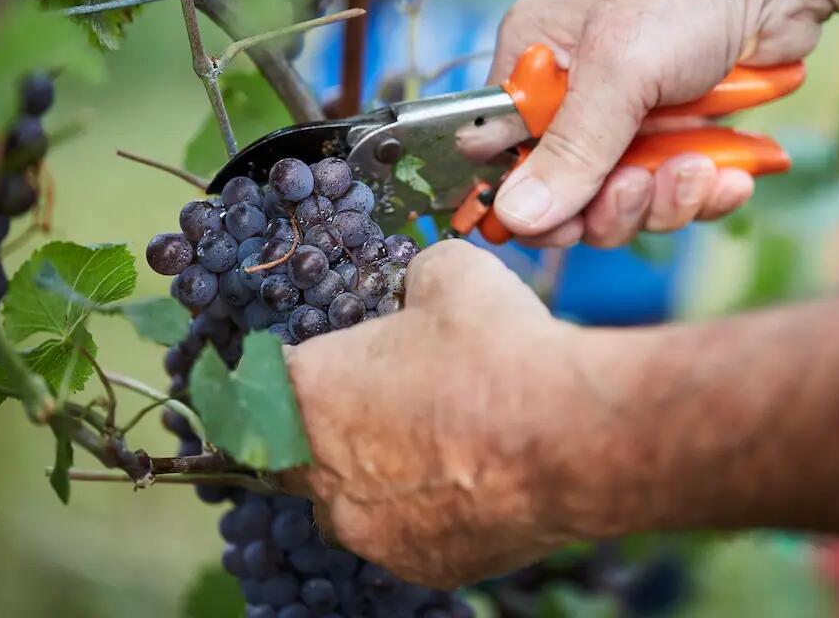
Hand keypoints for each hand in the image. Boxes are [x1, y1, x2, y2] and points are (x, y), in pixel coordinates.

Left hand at [282, 240, 585, 587]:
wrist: (573, 435)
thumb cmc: (500, 351)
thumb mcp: (450, 273)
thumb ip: (413, 278)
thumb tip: (418, 286)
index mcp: (307, 395)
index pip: (265, 382)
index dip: (299, 365)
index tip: (325, 361)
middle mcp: (322, 476)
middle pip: (299, 453)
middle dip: (332, 428)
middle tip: (385, 400)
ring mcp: (371, 531)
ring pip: (355, 504)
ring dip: (381, 475)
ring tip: (444, 440)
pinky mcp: (425, 566)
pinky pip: (411, 536)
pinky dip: (431, 512)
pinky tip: (476, 477)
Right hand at [488, 0, 824, 246]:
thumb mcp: (619, 69)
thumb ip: (570, 148)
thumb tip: (516, 217)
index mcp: (532, 62)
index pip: (501, 155)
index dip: (526, 200)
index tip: (564, 223)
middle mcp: (573, 93)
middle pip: (566, 194)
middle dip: (609, 205)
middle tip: (639, 187)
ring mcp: (628, 116)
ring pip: (626, 202)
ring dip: (664, 199)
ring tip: (698, 168)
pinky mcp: (679, 131)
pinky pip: (675, 193)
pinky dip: (702, 194)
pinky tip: (729, 178)